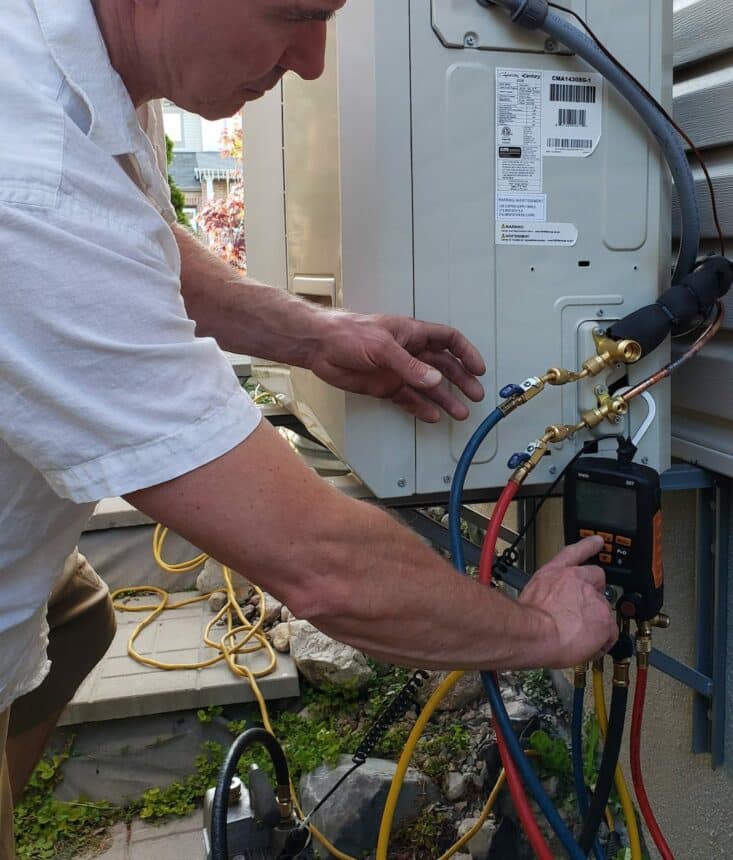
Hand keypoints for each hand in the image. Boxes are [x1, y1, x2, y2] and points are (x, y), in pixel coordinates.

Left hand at [307, 312, 485, 421]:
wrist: (320, 347)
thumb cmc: (348, 334)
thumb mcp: (383, 347)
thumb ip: (410, 366)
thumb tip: (435, 381)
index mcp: (413, 334)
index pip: (448, 340)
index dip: (466, 353)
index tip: (478, 369)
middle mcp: (409, 352)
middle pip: (443, 366)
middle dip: (461, 380)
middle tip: (475, 395)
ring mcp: (398, 371)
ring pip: (428, 387)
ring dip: (445, 398)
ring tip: (460, 412)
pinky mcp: (385, 387)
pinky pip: (409, 399)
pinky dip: (421, 408)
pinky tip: (432, 416)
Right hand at [518, 536, 618, 668]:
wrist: (534, 633)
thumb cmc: (526, 619)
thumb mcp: (529, 597)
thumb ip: (545, 595)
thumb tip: (547, 607)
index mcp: (554, 573)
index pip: (576, 552)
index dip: (588, 545)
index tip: (598, 541)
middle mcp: (576, 580)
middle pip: (596, 581)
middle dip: (593, 594)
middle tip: (583, 611)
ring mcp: (593, 598)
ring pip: (604, 610)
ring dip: (594, 622)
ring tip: (576, 637)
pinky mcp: (604, 618)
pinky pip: (610, 634)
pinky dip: (601, 643)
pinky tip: (587, 646)